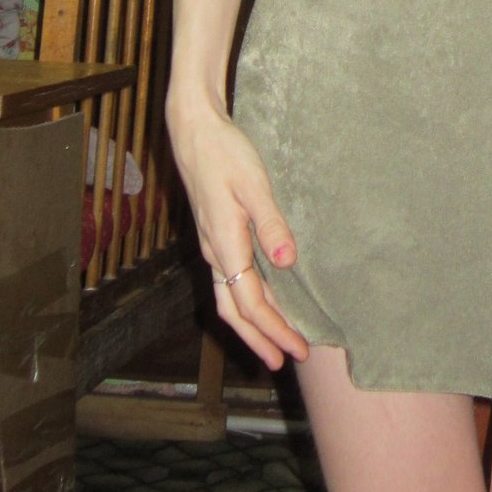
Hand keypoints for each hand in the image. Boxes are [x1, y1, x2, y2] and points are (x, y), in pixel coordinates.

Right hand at [166, 97, 308, 371]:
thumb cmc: (225, 154)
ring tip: (272, 344)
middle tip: (286, 360)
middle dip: (261, 339)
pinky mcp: (214, 235)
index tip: (298, 348)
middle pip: (234, 311)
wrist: (193, 132)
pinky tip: (261, 301)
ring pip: (227, 299)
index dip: (275, 329)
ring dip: (251, 325)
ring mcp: (212, 245)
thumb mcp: (254, 184)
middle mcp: (215, 252)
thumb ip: (271, 224)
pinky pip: (228, 282)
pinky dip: (244, 302)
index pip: (251, 303)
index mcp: (225, 245)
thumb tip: (287, 263)